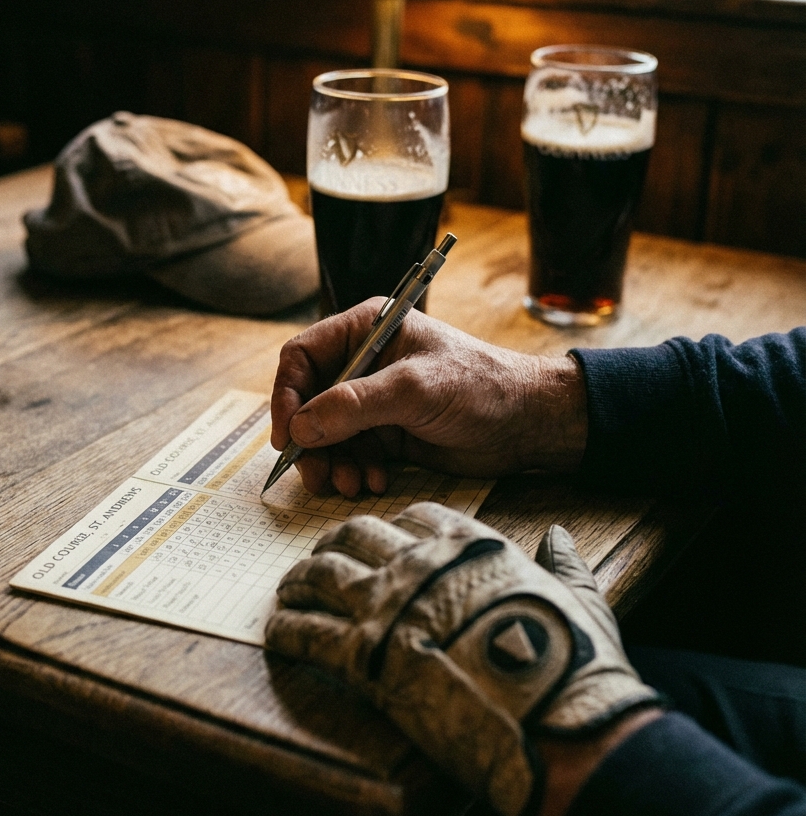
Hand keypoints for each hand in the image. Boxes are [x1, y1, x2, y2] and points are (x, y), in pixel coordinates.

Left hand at [265, 505, 660, 815]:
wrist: (553, 716)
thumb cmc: (573, 659)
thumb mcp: (578, 598)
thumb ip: (562, 563)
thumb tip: (559, 537)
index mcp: (467, 545)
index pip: (415, 515)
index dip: (391, 523)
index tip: (380, 536)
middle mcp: (417, 564)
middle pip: (354, 535)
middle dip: (333, 543)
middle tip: (321, 557)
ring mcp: (384, 606)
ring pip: (320, 574)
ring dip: (299, 579)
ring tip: (289, 589)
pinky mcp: (360, 656)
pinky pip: (304, 632)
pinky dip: (284, 628)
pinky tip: (278, 630)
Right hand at [270, 301, 587, 497]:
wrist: (529, 423)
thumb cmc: (481, 387)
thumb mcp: (414, 389)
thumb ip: (354, 405)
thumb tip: (300, 427)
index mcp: (365, 330)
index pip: (302, 357)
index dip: (287, 396)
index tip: (286, 436)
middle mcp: (363, 363)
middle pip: (309, 402)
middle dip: (311, 441)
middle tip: (316, 474)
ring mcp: (374, 400)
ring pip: (327, 434)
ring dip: (332, 462)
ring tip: (350, 484)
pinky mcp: (387, 433)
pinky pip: (352, 453)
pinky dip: (355, 470)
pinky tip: (374, 482)